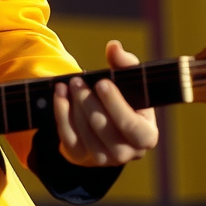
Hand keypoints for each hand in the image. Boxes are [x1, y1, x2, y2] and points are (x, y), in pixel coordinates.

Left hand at [53, 40, 158, 166]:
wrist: (103, 122)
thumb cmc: (122, 99)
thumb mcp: (128, 81)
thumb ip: (125, 63)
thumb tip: (114, 46)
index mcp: (146, 135)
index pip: (134, 128)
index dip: (116, 106)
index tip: (101, 83)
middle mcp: (127, 152)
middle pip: (106, 130)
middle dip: (89, 103)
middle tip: (78, 81)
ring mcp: (103, 158)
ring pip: (86, 135)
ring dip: (75, 106)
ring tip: (70, 84)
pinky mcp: (81, 156)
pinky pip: (68, 138)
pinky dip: (61, 113)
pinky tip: (59, 94)